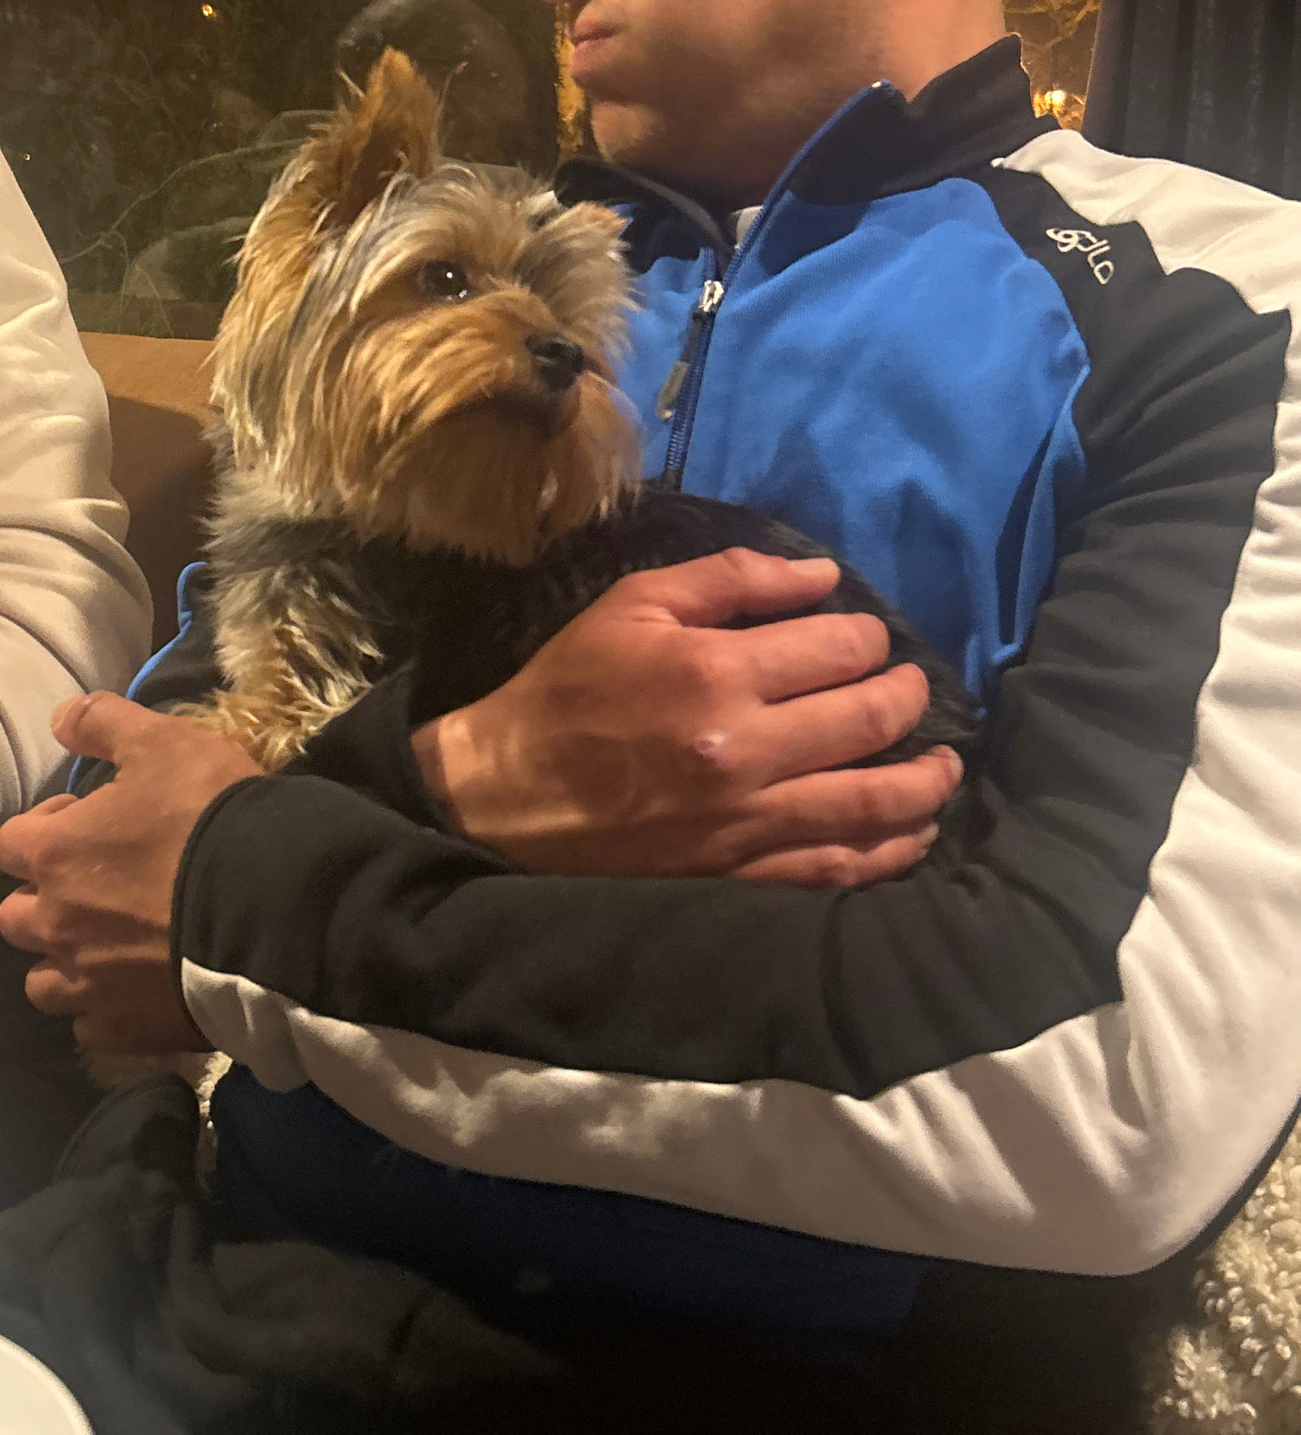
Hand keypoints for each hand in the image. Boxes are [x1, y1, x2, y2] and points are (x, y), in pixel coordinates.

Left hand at [0, 694, 259, 1054]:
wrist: (273, 905)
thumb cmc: (211, 816)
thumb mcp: (165, 743)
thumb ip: (105, 722)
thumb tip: (60, 717)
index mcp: (54, 856)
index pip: (11, 843)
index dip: (47, 828)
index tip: (89, 820)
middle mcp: (55, 925)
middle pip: (15, 917)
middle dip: (46, 896)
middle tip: (100, 881)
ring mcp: (86, 985)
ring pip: (43, 980)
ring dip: (66, 960)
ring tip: (112, 943)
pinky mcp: (123, 1030)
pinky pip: (90, 1027)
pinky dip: (104, 1009)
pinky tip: (137, 989)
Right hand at [411, 549, 961, 885]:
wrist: (507, 798)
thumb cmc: (568, 690)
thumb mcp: (633, 605)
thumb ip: (730, 579)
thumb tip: (820, 575)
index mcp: (716, 671)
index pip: (837, 648)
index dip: (867, 637)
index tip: (867, 638)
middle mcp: (744, 749)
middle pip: (869, 718)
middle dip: (907, 696)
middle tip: (914, 687)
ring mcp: (747, 821)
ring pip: (873, 802)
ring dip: (925, 779)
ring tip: (943, 763)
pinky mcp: (740, 875)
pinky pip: (839, 869)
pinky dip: (890, 851)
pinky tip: (913, 832)